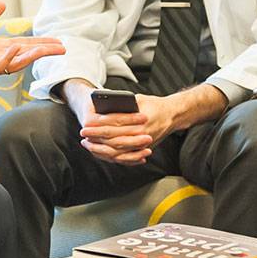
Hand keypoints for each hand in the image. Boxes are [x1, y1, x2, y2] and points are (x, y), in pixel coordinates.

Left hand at [0, 1, 64, 95]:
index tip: (57, 40)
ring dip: (30, 55)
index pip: (24, 44)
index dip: (40, 42)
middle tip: (62, 48)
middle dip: (43, 51)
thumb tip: (2, 3)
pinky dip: (6, 59)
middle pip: (25, 54)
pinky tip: (15, 49)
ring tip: (45, 49)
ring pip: (15, 62)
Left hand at [62, 81, 219, 166]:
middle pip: (114, 139)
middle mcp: (143, 135)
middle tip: (83, 135)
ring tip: (89, 145)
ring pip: (119, 152)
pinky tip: (102, 153)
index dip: (99, 126)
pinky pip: (125, 157)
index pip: (115, 124)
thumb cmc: (154, 105)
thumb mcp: (139, 100)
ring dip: (101, 150)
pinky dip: (112, 157)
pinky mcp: (143, 150)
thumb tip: (104, 109)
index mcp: (141, 120)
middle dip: (96, 138)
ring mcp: (143, 145)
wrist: (172, 115)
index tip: (86, 125)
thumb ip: (124, 104)